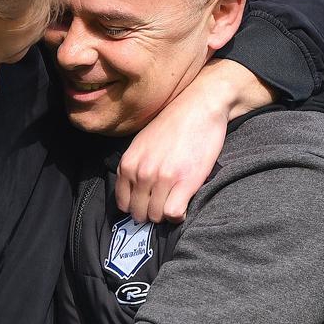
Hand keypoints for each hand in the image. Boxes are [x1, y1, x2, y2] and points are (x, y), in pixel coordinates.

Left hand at [118, 59, 273, 222]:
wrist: (201, 106)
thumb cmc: (174, 123)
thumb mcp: (142, 142)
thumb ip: (135, 165)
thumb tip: (135, 190)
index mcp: (128, 164)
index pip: (123, 203)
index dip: (136, 207)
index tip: (148, 204)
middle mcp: (141, 173)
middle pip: (138, 213)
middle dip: (151, 214)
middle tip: (164, 205)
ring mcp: (162, 179)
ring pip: (156, 216)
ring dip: (166, 214)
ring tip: (176, 202)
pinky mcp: (184, 182)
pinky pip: (173, 214)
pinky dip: (179, 216)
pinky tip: (185, 205)